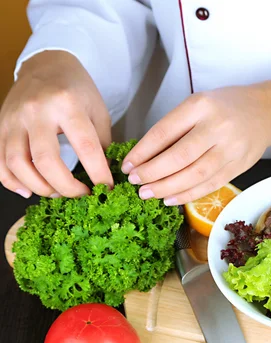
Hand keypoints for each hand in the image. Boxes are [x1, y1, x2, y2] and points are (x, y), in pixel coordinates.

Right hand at [0, 50, 112, 198]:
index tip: (107, 188)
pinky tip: (28, 190)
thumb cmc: (76, 90)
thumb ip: (101, 143)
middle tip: (81, 196)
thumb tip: (103, 177)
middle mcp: (37, 111)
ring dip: (38, 186)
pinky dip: (12, 181)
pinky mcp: (0, 126)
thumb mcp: (97, 110)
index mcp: (67, 104)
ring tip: (57, 194)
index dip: (98, 172)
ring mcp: (14, 119)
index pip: (85, 146)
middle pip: (46, 160)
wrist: (46, 65)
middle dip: (66, 186)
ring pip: (17, 163)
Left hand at [121, 79, 270, 204]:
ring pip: (195, 174)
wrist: (265, 112)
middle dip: (152, 173)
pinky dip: (188, 194)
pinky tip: (171, 199)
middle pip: (179, 156)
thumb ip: (176, 127)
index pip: (164, 132)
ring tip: (148, 194)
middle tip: (135, 183)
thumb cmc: (225, 106)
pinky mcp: (239, 166)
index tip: (127, 165)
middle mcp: (217, 127)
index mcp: (200, 106)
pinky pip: (210, 184)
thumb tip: (144, 157)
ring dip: (168, 187)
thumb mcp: (198, 104)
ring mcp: (231, 148)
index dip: (142, 153)